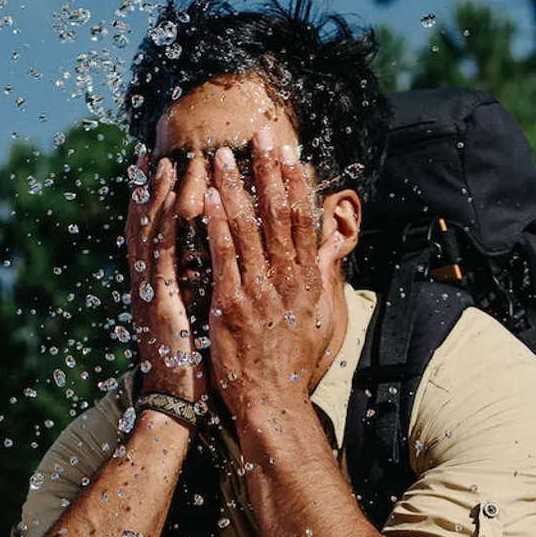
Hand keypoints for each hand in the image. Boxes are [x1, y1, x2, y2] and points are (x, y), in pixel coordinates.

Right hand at [125, 154, 206, 404]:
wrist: (177, 403)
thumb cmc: (193, 367)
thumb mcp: (197, 321)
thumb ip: (198, 293)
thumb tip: (213, 272)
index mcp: (157, 288)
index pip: (153, 235)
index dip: (155, 202)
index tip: (161, 170)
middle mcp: (148, 285)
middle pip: (144, 226)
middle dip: (147, 189)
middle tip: (148, 153)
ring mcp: (151, 292)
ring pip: (150, 234)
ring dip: (156, 197)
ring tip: (164, 163)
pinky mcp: (161, 302)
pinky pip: (162, 256)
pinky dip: (165, 226)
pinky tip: (172, 201)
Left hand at [201, 135, 331, 432]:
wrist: (274, 402)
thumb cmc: (296, 364)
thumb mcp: (323, 318)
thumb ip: (323, 278)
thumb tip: (331, 249)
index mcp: (306, 280)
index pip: (303, 220)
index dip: (295, 183)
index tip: (289, 152)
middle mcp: (286, 279)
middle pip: (278, 214)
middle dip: (268, 171)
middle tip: (260, 134)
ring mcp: (258, 291)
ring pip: (246, 228)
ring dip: (234, 188)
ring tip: (220, 156)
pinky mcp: (231, 306)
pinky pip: (222, 257)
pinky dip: (214, 225)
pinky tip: (204, 199)